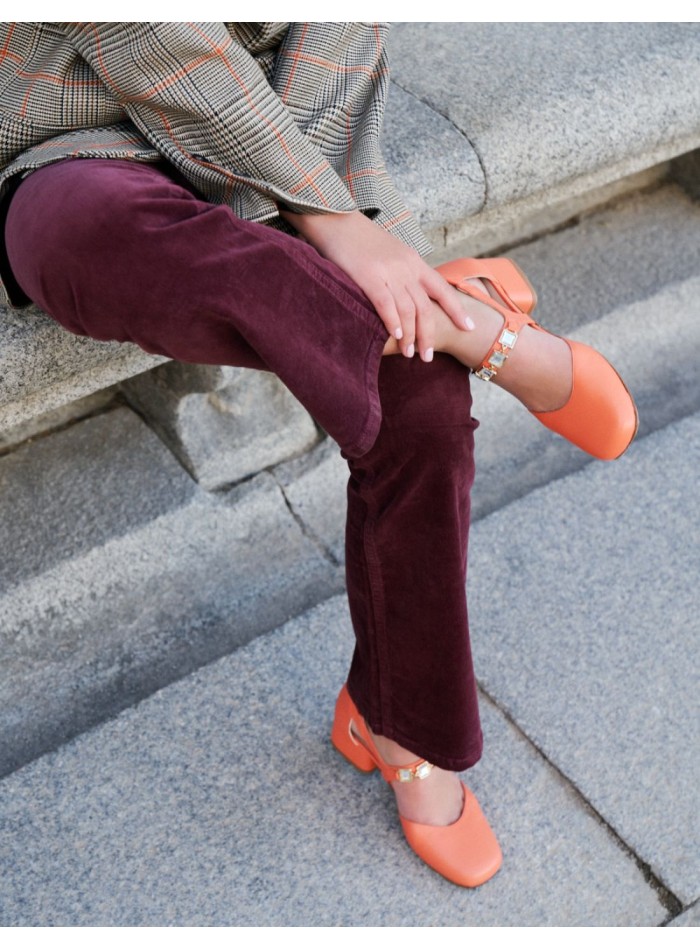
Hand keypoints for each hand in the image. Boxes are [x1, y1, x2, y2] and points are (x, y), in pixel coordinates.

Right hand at [280, 209, 473, 359]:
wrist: (337, 220)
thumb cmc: (360, 241)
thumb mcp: (390, 253)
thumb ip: (402, 272)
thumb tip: (409, 295)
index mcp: (413, 261)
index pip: (441, 289)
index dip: (457, 309)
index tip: (469, 327)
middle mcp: (406, 267)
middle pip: (425, 306)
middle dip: (428, 334)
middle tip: (428, 356)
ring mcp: (388, 271)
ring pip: (408, 309)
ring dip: (410, 335)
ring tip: (410, 354)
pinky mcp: (368, 276)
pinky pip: (385, 303)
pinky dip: (392, 321)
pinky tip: (396, 336)